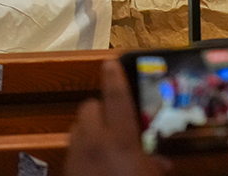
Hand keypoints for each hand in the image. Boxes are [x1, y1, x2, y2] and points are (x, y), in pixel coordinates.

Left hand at [64, 59, 161, 175]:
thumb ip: (155, 166)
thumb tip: (159, 162)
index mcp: (120, 141)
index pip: (116, 97)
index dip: (115, 77)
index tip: (111, 62)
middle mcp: (93, 141)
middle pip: (90, 106)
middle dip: (102, 109)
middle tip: (118, 121)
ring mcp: (76, 153)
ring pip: (78, 126)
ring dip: (91, 128)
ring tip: (109, 142)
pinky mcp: (67, 166)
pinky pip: (73, 146)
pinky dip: (84, 146)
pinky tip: (98, 161)